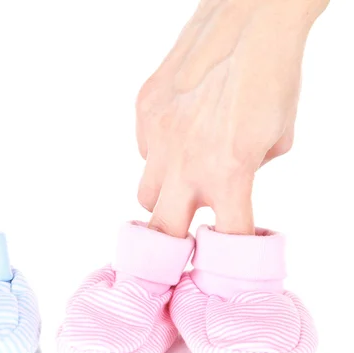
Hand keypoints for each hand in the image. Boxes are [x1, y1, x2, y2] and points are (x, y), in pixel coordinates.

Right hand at [136, 0, 327, 236]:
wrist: (251, 20)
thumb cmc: (274, 75)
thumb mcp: (278, 136)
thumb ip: (249, 170)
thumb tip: (226, 178)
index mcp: (230, 171)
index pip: (227, 236)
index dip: (227, 254)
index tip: (225, 258)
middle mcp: (187, 160)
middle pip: (163, 229)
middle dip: (173, 242)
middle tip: (183, 237)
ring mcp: (159, 135)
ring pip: (146, 191)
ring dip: (163, 195)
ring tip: (181, 177)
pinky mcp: (144, 110)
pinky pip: (144, 148)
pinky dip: (159, 152)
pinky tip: (179, 131)